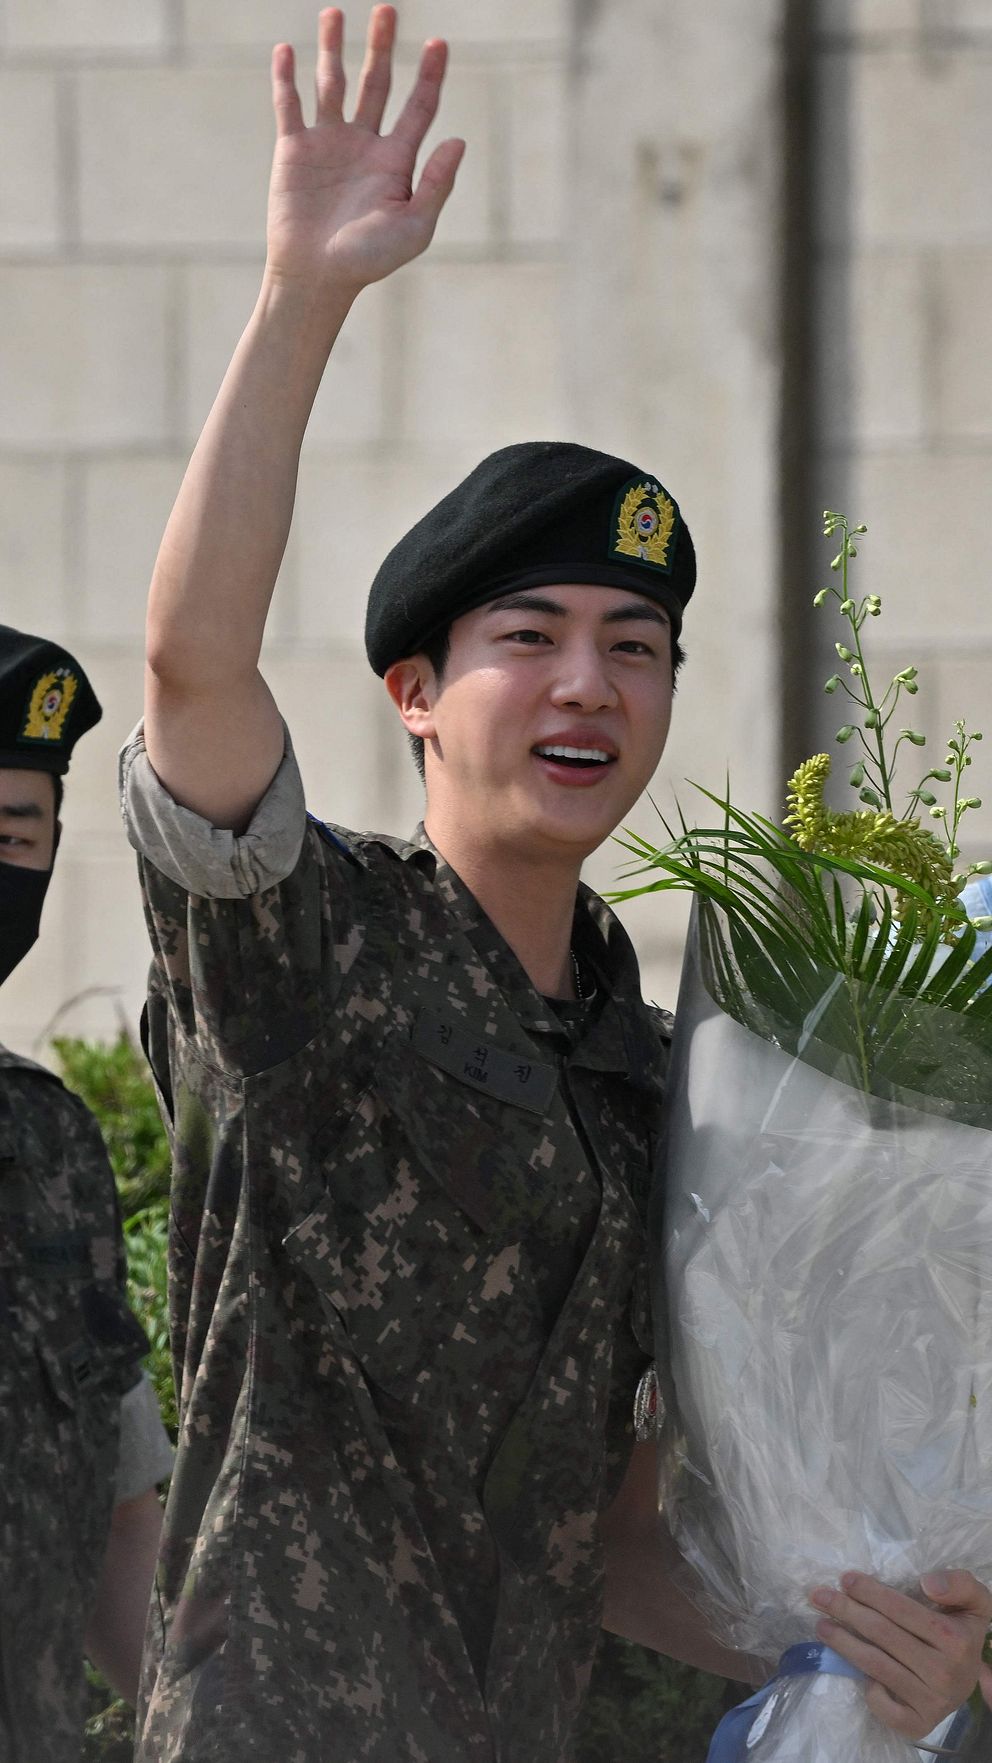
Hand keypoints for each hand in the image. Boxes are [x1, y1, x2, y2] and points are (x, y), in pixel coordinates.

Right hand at [266, 6, 464, 294]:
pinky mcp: (294, 149)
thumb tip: (459, 139)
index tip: (439, 44)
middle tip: (388, 9)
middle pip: (376, 83)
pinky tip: (288, 50)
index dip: (430, 75)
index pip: (418, 107)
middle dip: (381, 47)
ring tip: (335, 13)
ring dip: (333, 49)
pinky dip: (287, 77)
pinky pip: (290, 104)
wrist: (317, 278)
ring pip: (332, 83)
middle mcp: (364, 144)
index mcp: (396, 161)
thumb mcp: (413, 227)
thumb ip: (436, 184)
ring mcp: (328, 143)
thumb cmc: (369, 260)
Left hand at [808, 1569, 991, 1740]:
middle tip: (819, 1596)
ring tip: (821, 1625)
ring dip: (842, 1642)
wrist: (970, 1679)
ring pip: (876, 1665)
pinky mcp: (919, 1724)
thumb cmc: (961, 1632)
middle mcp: (944, 1672)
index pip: (902, 1610)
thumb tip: (927, 1583)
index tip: (845, 1579)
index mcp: (956, 1640)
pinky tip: (855, 1670)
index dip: (870, 1592)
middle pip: (882, 1634)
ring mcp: (932, 1702)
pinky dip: (868, 1690)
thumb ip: (959, 1584)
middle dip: (846, 1610)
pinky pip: (885, 1708)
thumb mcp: (972, 1603)